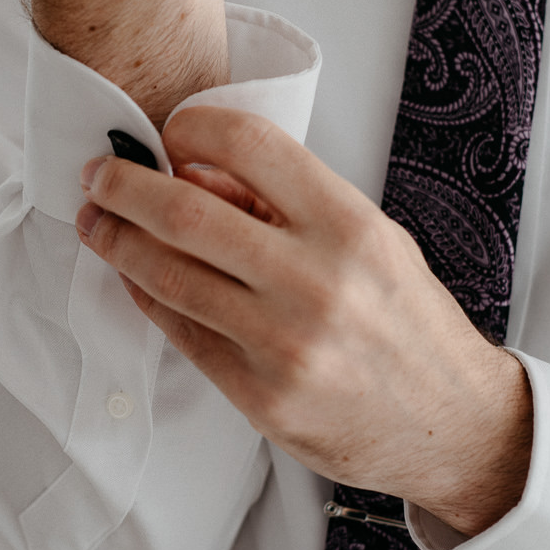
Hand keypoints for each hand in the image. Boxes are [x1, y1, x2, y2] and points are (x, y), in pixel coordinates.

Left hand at [75, 107, 533, 537]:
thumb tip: (198, 173)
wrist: (452, 422)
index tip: (169, 132)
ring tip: (97, 222)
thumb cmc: (408, 323)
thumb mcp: (369, 241)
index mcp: (349, 226)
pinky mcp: (260, 395)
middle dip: (124, 186)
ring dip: (117, 241)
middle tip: (98, 174)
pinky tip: (132, 274)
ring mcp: (284, 343)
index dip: (193, 128)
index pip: (250, 144)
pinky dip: (146, 295)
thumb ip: (286, 206)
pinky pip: (182, 332)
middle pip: (186, 213)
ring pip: (169, 276)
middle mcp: (315, 280)